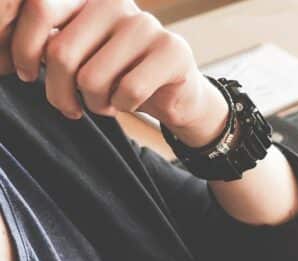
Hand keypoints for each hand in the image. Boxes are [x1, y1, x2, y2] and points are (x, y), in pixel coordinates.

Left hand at [0, 0, 226, 146]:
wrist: (174, 92)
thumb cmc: (116, 75)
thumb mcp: (75, 54)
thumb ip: (46, 45)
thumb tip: (2, 59)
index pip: (40, 9)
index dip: (22, 48)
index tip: (26, 74)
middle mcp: (115, 3)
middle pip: (61, 52)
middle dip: (59, 92)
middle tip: (69, 106)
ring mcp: (146, 25)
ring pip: (93, 77)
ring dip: (94, 103)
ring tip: (104, 103)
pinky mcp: (172, 50)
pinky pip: (128, 90)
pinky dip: (122, 107)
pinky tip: (128, 103)